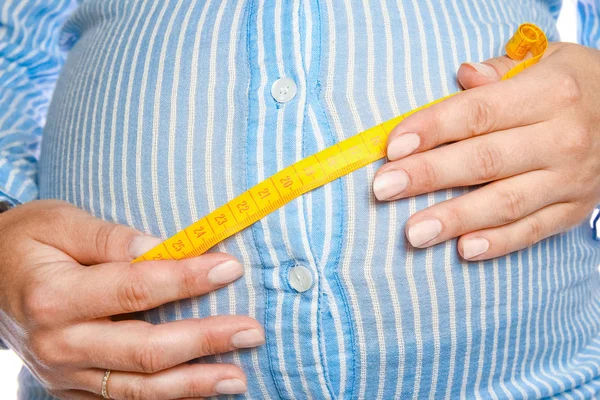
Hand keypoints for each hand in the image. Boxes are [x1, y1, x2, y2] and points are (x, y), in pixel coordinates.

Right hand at [0, 200, 263, 398]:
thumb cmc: (27, 241)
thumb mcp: (59, 222)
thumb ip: (109, 237)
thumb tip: (161, 248)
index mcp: (55, 296)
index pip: (136, 288)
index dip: (187, 279)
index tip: (229, 269)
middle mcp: (59, 343)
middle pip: (145, 349)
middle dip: (204, 341)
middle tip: (251, 331)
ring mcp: (64, 373)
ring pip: (138, 388)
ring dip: (193, 384)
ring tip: (238, 376)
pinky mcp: (70, 387)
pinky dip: (165, 398)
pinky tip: (199, 390)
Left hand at [373, 42, 599, 260]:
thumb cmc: (573, 85)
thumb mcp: (546, 60)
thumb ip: (501, 70)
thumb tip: (463, 75)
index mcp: (550, 94)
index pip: (480, 113)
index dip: (433, 129)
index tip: (393, 146)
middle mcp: (563, 139)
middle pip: (485, 160)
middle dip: (429, 176)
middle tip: (384, 189)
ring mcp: (570, 180)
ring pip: (505, 203)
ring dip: (456, 219)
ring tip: (414, 232)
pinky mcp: (573, 210)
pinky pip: (533, 231)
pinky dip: (498, 243)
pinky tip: (464, 250)